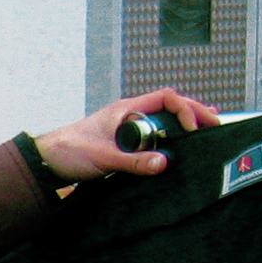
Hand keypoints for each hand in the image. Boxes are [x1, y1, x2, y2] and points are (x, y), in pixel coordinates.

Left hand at [32, 88, 221, 181]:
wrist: (46, 161)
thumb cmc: (68, 152)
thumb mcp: (104, 158)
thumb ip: (133, 162)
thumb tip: (164, 163)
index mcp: (126, 110)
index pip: (166, 98)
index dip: (185, 110)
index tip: (193, 128)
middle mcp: (129, 114)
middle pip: (170, 107)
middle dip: (194, 113)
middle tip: (215, 125)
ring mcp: (127, 127)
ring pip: (163, 120)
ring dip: (185, 123)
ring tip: (208, 128)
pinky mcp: (123, 142)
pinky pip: (153, 134)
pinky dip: (171, 136)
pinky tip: (182, 143)